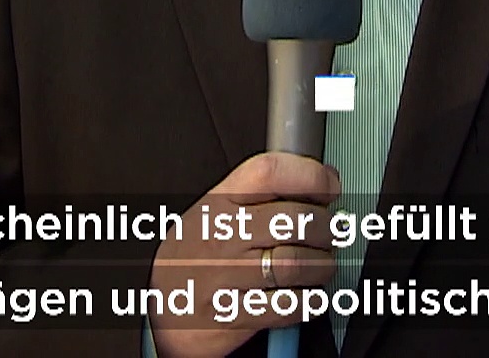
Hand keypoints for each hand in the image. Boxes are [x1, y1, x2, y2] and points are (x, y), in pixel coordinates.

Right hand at [148, 152, 340, 357]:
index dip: (310, 175)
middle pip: (294, 220)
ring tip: (320, 264)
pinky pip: (289, 306)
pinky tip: (306, 293)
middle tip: (328, 233)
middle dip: (326, 227)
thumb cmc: (195, 257)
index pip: (268, 173)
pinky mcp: (234, 316)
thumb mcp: (214, 212)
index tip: (329, 185)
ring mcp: (224, 278)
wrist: (160, 312)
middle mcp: (219, 237)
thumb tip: (323, 181)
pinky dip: (310, 300)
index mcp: (217, 203)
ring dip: (322, 265)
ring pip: (297, 265)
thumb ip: (261, 195)